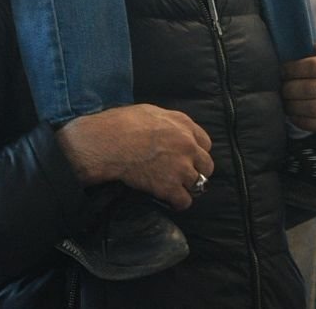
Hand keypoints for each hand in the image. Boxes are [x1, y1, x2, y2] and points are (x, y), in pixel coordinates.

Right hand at [56, 104, 214, 210]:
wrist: (108, 143)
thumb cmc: (122, 124)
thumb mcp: (151, 111)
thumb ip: (169, 122)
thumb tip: (170, 130)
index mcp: (183, 125)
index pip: (205, 143)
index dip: (196, 152)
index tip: (188, 158)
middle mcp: (188, 145)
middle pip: (206, 165)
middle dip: (196, 170)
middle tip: (183, 175)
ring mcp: (181, 167)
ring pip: (198, 184)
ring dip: (187, 187)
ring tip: (175, 189)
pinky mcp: (170, 187)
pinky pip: (184, 201)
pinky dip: (178, 203)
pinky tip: (169, 200)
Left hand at [281, 40, 315, 134]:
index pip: (315, 66)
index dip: (294, 68)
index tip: (283, 71)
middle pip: (311, 88)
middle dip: (290, 89)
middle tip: (281, 89)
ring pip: (314, 108)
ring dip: (294, 106)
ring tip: (285, 102)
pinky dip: (303, 120)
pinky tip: (294, 116)